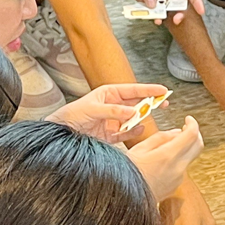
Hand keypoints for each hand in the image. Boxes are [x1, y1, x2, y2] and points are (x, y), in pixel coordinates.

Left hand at [48, 82, 167, 142]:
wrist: (60, 135)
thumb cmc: (71, 116)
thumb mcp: (91, 109)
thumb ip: (112, 111)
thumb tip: (132, 112)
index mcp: (108, 94)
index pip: (133, 90)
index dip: (148, 89)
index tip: (163, 90)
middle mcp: (113, 106)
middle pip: (136, 103)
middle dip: (150, 102)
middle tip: (165, 103)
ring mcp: (113, 121)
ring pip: (133, 118)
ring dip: (141, 118)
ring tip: (149, 117)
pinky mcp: (111, 135)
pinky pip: (126, 133)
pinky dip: (133, 132)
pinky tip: (139, 130)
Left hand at [115, 0, 203, 24]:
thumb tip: (152, 5)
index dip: (196, 1)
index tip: (201, 11)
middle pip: (180, 4)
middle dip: (180, 13)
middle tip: (176, 19)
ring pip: (167, 10)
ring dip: (165, 17)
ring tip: (159, 19)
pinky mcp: (148, 1)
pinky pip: (154, 12)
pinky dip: (154, 17)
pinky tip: (152, 18)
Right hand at [128, 117, 203, 199]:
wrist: (123, 198)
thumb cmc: (126, 172)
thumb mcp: (140, 148)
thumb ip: (161, 138)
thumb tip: (177, 132)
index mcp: (168, 155)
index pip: (191, 135)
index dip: (192, 123)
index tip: (188, 119)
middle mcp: (178, 168)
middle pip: (198, 146)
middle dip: (195, 134)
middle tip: (185, 128)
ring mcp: (178, 179)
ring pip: (190, 158)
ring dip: (185, 148)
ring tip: (165, 145)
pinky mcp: (175, 186)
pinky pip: (181, 169)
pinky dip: (178, 160)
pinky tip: (162, 160)